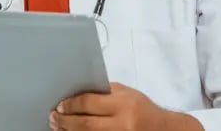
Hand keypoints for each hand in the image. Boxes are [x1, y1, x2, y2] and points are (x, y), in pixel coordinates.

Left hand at [50, 83, 202, 130]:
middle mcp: (122, 124)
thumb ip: (105, 93)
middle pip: (85, 124)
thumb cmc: (144, 110)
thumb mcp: (128, 94)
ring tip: (58, 127)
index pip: (89, 103)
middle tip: (53, 117)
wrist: (166, 130)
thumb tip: (78, 94)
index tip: (60, 105)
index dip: (71, 105)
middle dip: (65, 121)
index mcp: (124, 104)